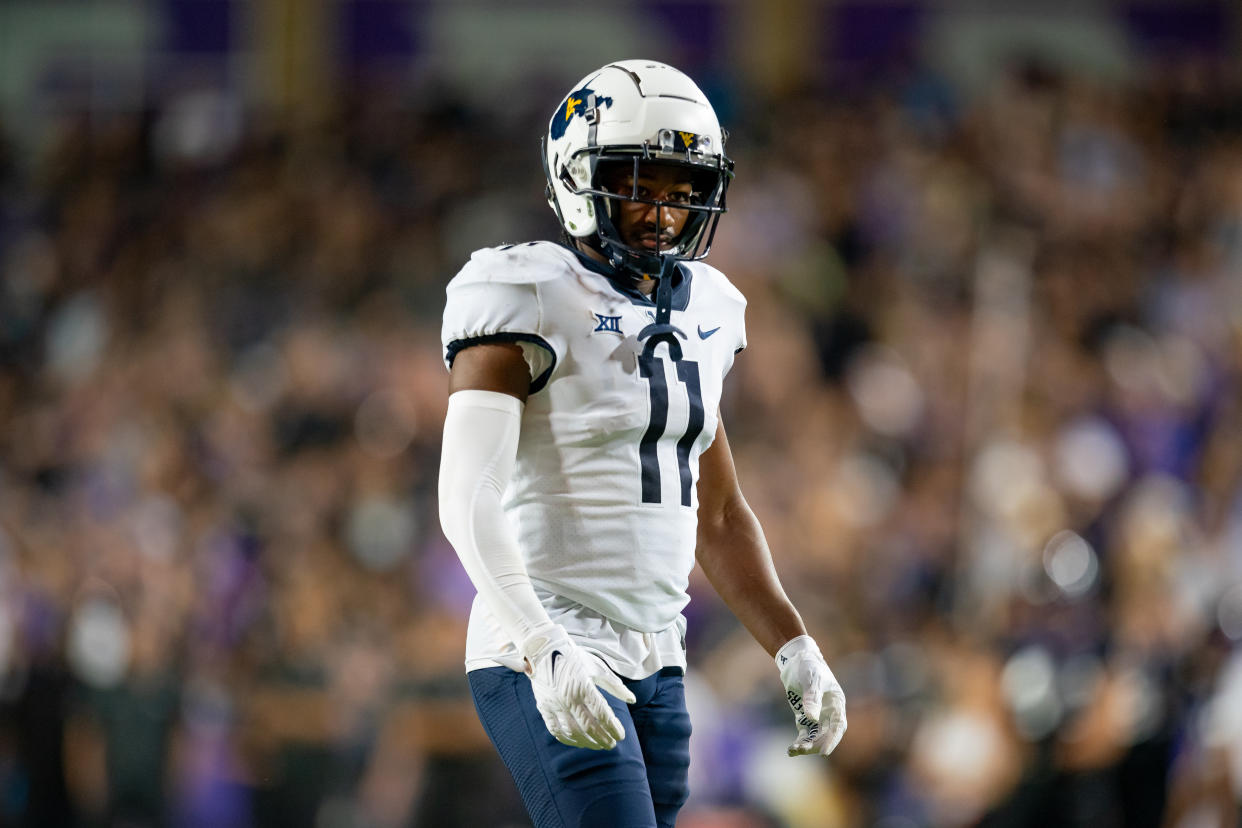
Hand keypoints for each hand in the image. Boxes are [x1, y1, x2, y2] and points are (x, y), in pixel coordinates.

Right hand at [522, 625, 636, 749]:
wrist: (543, 649)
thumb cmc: (574, 657)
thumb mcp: (597, 667)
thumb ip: (614, 685)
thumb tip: (632, 699)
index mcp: (583, 686)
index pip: (602, 714)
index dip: (613, 728)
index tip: (620, 735)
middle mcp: (568, 698)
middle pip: (588, 727)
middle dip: (602, 738)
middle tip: (611, 744)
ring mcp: (554, 704)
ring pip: (572, 732)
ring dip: (587, 742)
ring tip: (598, 745)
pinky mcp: (544, 707)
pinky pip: (555, 730)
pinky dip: (568, 740)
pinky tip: (578, 742)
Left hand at [776, 635, 846, 756]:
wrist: (796, 661)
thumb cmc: (809, 667)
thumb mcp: (811, 680)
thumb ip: (812, 698)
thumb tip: (812, 718)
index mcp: (836, 704)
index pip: (837, 726)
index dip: (832, 739)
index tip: (824, 751)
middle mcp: (829, 713)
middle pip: (826, 735)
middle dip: (816, 744)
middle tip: (804, 749)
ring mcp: (817, 717)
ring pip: (815, 737)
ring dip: (807, 745)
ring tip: (794, 750)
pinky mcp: (804, 718)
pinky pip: (804, 734)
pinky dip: (799, 742)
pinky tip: (791, 750)